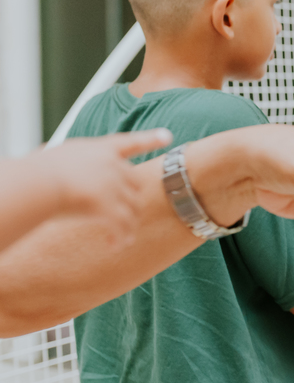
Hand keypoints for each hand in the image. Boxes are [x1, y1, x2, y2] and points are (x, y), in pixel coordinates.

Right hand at [44, 129, 173, 247]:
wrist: (36, 184)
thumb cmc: (37, 172)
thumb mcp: (60, 156)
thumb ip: (76, 162)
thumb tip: (69, 172)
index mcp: (101, 149)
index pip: (130, 142)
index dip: (150, 139)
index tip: (167, 136)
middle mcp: (113, 166)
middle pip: (135, 183)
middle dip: (130, 200)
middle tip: (121, 217)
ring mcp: (114, 186)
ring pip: (134, 208)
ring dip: (128, 224)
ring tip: (119, 238)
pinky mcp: (110, 207)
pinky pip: (124, 227)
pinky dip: (121, 238)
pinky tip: (113, 246)